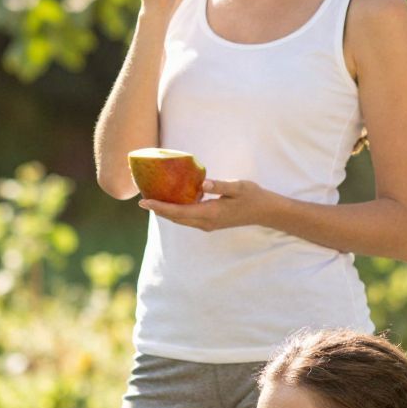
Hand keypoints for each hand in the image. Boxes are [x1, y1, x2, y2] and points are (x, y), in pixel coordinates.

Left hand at [139, 178, 268, 229]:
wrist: (265, 212)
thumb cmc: (253, 197)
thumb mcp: (238, 187)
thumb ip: (220, 185)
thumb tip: (202, 183)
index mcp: (210, 213)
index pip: (178, 212)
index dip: (159, 207)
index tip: (143, 202)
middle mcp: (206, 222)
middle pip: (175, 218)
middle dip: (158, 210)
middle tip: (141, 199)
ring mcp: (207, 224)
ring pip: (180, 220)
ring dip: (165, 212)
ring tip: (152, 200)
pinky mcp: (210, 222)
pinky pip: (187, 218)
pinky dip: (176, 211)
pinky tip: (171, 201)